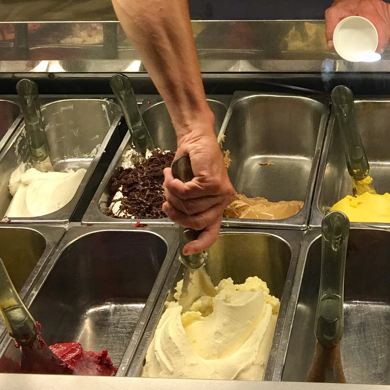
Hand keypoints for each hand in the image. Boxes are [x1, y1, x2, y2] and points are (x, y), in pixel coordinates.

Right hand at [162, 125, 234, 254]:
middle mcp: (223, 201)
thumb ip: (187, 203)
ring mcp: (220, 192)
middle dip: (176, 214)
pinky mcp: (212, 183)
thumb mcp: (189, 187)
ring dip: (172, 194)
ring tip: (168, 181)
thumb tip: (175, 216)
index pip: (212, 231)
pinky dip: (173, 184)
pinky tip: (170, 174)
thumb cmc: (191, 162)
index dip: (200, 244)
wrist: (196, 138)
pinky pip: (185, 192)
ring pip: (188, 206)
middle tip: (166, 202)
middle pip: (195, 221)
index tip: (187, 250)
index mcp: (218, 205)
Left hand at [325, 0, 389, 52]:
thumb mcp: (332, 14)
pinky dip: (388, 31)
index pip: (380, 26)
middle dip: (382, 43)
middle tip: (374, 52)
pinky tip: (383, 38)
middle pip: (386, 28)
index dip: (380, 41)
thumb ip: (330, 29)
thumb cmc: (342, 3)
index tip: (375, 51)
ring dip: (386, 38)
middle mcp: (379, 6)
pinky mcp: (386, 7)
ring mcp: (384, 6)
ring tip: (378, 47)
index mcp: (368, 8)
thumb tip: (331, 45)